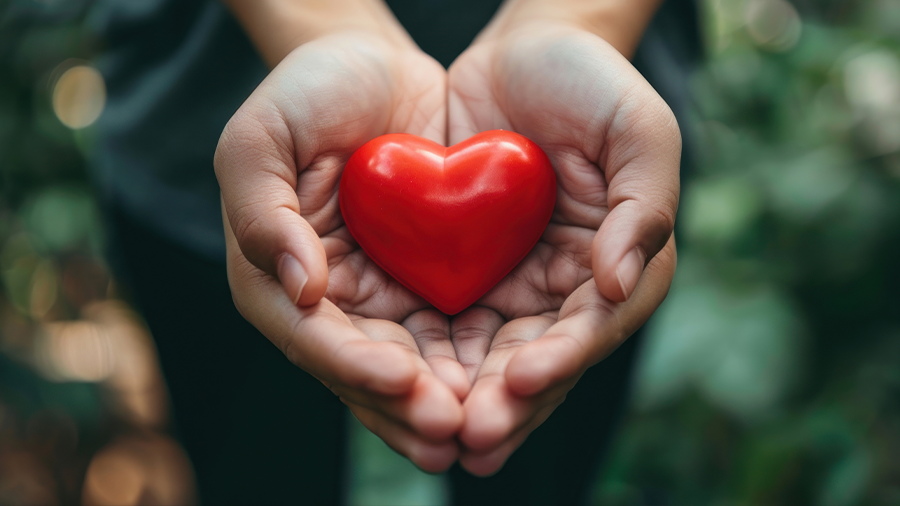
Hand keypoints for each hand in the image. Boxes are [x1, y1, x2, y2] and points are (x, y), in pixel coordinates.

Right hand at [215, 32, 469, 471]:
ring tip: (482, 428)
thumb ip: (262, 211)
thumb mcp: (263, 137)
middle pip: (365, 370)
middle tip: (453, 430)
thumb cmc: (307, 94)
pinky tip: (508, 384)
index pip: (312, 338)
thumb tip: (300, 290)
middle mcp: (328, 304)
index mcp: (273, 280)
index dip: (354, 365)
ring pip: (411, 366)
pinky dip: (474, 363)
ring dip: (444, 400)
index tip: (402, 380)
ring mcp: (380, 300)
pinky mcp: (427, 286)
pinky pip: (452, 334)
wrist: (375, 71)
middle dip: (407, 405)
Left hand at [445, 22, 679, 474]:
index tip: (521, 380)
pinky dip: (433, 358)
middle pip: (541, 358)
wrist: (524, 53)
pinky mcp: (472, 273)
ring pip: (493, 355)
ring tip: (438, 432)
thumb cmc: (590, 82)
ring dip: (468, 397)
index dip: (562, 358)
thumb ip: (643, 207)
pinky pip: (451, 324)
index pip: (593, 326)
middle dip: (508, 401)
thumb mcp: (637, 128)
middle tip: (472, 435)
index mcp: (623, 264)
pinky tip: (405, 387)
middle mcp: (571, 288)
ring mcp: (520, 285)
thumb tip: (617, 286)